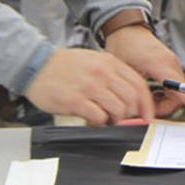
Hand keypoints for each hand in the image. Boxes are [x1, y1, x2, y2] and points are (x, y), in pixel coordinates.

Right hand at [25, 47, 155, 124]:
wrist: (36, 65)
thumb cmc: (65, 65)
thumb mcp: (95, 61)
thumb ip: (113, 75)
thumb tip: (130, 95)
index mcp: (110, 63)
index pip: (139, 85)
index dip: (147, 104)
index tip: (148, 116)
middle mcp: (103, 74)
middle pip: (132, 98)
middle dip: (133, 114)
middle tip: (127, 120)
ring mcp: (90, 87)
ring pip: (118, 109)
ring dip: (117, 119)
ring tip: (108, 120)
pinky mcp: (75, 101)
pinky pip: (98, 117)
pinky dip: (100, 123)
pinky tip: (93, 120)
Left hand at [104, 26, 184, 117]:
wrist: (126, 30)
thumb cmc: (124, 46)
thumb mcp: (126, 73)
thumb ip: (137, 92)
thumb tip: (141, 111)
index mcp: (159, 63)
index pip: (180, 86)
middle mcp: (171, 61)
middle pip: (179, 92)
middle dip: (166, 106)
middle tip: (149, 110)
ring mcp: (172, 61)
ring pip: (178, 89)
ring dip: (166, 99)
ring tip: (149, 100)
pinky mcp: (171, 62)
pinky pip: (175, 82)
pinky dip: (167, 92)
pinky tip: (153, 92)